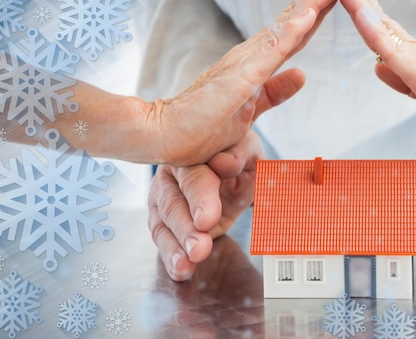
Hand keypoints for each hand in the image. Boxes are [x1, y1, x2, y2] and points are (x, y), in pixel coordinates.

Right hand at [144, 0, 342, 165]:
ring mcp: (245, 62)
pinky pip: (270, 52)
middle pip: (294, 15)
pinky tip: (309, 14)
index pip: (296, 29)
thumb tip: (302, 75)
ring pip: (287, 25)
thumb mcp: (251, 108)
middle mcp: (253, 53)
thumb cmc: (203, 124)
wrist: (165, 136)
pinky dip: (291, 31)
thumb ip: (276, 91)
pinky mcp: (239, 78)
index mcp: (258, 61)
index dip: (318, 4)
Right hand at [148, 131, 261, 280]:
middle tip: (198, 249)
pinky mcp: (163, 220)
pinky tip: (179, 270)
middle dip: (185, 229)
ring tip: (185, 266)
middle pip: (173, 203)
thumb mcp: (247, 150)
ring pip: (163, 224)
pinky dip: (170, 257)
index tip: (206, 220)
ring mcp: (162, 197)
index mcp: (191, 152)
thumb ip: (238, 154)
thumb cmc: (238, 156)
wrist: (231, 167)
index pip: (194, 175)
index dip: (200, 198)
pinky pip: (163, 239)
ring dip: (174, 248)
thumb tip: (224, 163)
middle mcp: (170, 175)